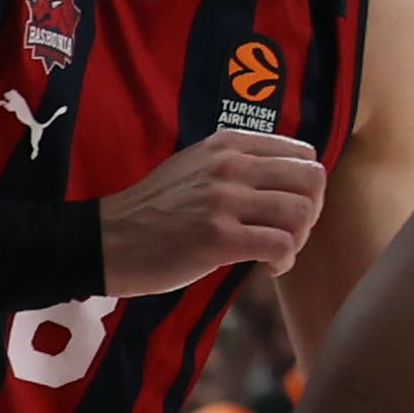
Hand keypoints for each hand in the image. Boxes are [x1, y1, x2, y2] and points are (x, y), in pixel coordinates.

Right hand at [105, 128, 327, 291]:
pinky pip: (280, 245)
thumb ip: (239, 162)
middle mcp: (232, 165)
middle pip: (312, 179)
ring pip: (301, 212)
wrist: (101, 241)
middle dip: (312, 210)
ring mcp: (224, 201)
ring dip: (300, 238)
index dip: (306, 185)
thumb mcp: (196, 165)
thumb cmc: (152, 209)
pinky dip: (285, 260)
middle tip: (293, 232)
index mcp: (230, 144)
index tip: (291, 207)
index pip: (304, 154)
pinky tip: (271, 268)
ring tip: (280, 252)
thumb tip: (288, 176)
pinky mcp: (218, 238)